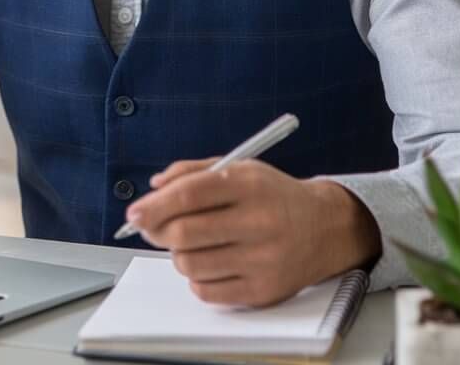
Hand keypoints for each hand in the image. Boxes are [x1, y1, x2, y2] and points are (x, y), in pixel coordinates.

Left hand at [124, 158, 380, 306]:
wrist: (324, 227)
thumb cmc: (271, 194)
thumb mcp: (238, 167)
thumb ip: (192, 172)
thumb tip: (154, 188)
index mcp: (247, 184)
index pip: (189, 195)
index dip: (154, 205)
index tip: (134, 213)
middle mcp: (257, 222)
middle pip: (184, 233)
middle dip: (158, 231)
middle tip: (153, 228)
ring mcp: (263, 260)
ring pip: (190, 265)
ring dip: (178, 255)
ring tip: (192, 243)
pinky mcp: (264, 292)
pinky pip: (207, 291)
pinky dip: (197, 278)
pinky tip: (211, 262)